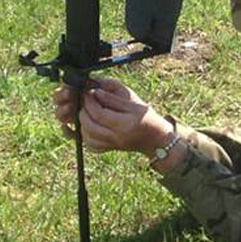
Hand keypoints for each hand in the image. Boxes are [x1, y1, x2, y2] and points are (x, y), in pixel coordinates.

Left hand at [52, 77, 172, 155]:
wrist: (158, 140)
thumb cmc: (149, 120)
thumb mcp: (135, 106)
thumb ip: (114, 99)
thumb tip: (95, 92)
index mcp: (125, 125)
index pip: (98, 113)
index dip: (90, 102)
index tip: (89, 92)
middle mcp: (116, 137)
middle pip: (89, 125)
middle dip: (83, 111)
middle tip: (86, 102)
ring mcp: (112, 145)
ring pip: (86, 136)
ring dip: (82, 123)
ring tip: (87, 112)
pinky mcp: (109, 149)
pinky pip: (91, 145)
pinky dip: (85, 135)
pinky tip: (89, 126)